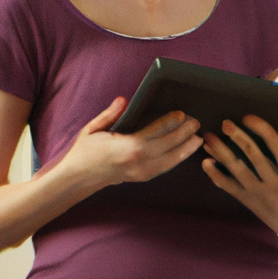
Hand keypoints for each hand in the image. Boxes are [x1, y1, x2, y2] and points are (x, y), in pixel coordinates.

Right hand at [56, 96, 202, 188]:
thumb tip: (123, 100)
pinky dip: (177, 159)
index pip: (153, 132)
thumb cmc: (85, 151)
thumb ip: (109, 114)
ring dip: (185, 150)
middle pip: (167, 147)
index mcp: (125, 147)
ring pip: (170, 161)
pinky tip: (185, 151)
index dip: (169, 123)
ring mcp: (141, 172)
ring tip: (198, 139)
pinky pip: (164, 168)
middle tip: (196, 123)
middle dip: (184, 135)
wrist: (79, 177)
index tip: (181, 114)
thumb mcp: (92, 129)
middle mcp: (136, 161)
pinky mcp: (142, 177)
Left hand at [202, 116, 277, 252]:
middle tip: (225, 123)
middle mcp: (275, 186)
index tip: (248, 117)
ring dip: (221, 153)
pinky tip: (206, 163)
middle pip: (252, 157)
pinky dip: (217, 176)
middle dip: (237, 138)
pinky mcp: (252, 205)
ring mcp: (261, 196)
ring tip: (208, 138)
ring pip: (237, 171)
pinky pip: (231, 189)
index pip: (275, 146)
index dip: (261, 129)